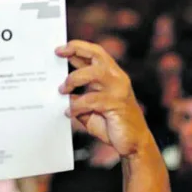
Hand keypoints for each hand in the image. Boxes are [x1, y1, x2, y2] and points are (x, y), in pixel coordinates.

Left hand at [56, 40, 152, 158]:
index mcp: (112, 76)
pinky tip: (69, 113)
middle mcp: (117, 78)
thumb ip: (78, 100)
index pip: (95, 54)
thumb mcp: (90, 110)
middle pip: (97, 54)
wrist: (133, 144)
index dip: (77, 48)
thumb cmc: (112, 125)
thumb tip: (60, 94)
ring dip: (74, 79)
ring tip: (62, 90)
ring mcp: (118, 90)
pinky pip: (92, 100)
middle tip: (58, 54)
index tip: (59, 49)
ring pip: (94, 73)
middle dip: (76, 50)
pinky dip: (77, 106)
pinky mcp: (116, 104)